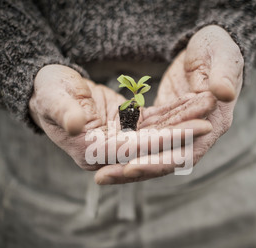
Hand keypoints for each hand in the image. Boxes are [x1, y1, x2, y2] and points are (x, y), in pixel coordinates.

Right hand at [29, 65, 211, 172]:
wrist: (51, 88)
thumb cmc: (47, 92)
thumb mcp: (50, 98)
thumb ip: (63, 112)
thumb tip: (77, 126)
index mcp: (90, 151)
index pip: (133, 149)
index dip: (162, 140)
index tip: (189, 130)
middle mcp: (109, 152)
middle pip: (150, 146)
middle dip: (179, 135)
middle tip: (208, 123)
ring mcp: (120, 140)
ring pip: (157, 132)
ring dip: (181, 121)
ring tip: (206, 106)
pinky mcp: (128, 127)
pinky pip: (155, 121)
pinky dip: (173, 112)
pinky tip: (192, 102)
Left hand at [95, 25, 243, 183]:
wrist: (208, 48)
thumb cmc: (217, 47)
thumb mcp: (222, 54)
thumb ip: (224, 74)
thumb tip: (223, 92)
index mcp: (214, 123)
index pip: (186, 151)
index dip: (160, 161)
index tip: (132, 166)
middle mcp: (197, 136)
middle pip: (164, 161)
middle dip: (135, 170)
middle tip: (103, 177)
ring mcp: (179, 132)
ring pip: (152, 155)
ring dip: (127, 164)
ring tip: (100, 174)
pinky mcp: (165, 125)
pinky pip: (145, 140)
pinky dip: (128, 148)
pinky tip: (105, 153)